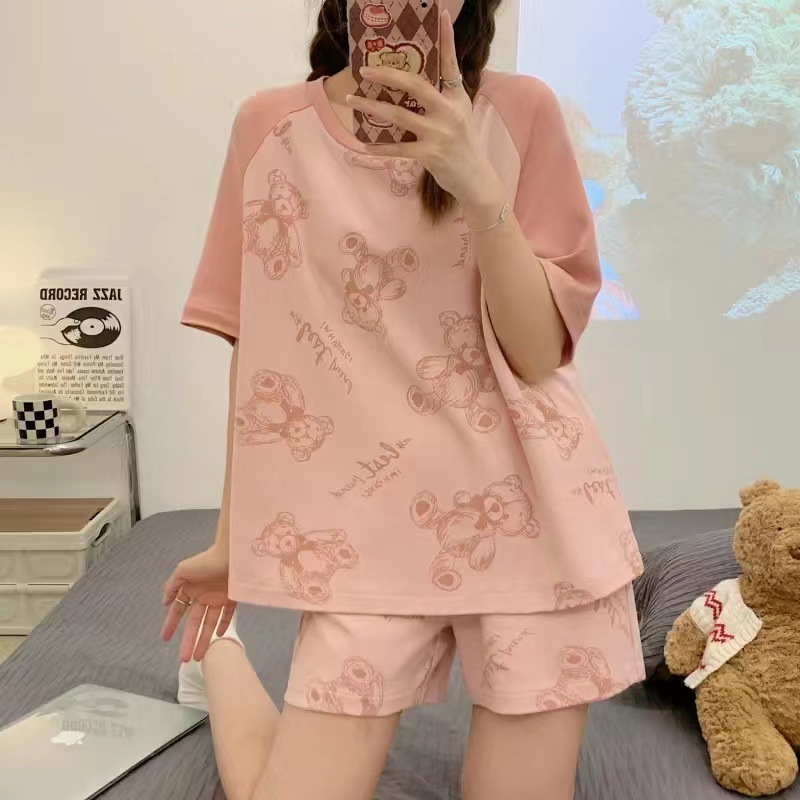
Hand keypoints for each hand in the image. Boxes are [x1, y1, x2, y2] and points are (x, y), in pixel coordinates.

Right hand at [161, 545, 235, 662]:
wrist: (231, 555)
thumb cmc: (205, 561)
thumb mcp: (182, 571)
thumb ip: (171, 587)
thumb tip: (164, 603)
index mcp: (190, 589)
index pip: (178, 611)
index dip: (171, 624)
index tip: (164, 639)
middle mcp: (203, 595)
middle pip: (194, 623)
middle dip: (188, 641)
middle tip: (184, 659)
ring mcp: (217, 598)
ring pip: (209, 623)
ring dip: (204, 640)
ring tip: (199, 657)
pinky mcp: (231, 598)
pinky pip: (227, 615)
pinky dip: (223, 625)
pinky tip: (218, 636)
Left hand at [346, 10, 505, 223]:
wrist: (475, 178)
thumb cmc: (463, 145)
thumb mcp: (459, 115)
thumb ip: (442, 97)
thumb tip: (414, 83)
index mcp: (456, 97)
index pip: (451, 63)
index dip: (446, 39)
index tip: (441, 13)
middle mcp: (449, 112)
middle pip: (415, 86)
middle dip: (387, 76)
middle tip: (365, 71)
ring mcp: (440, 133)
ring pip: (399, 116)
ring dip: (372, 108)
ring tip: (352, 101)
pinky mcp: (431, 154)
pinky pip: (399, 148)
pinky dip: (381, 147)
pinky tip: (365, 144)